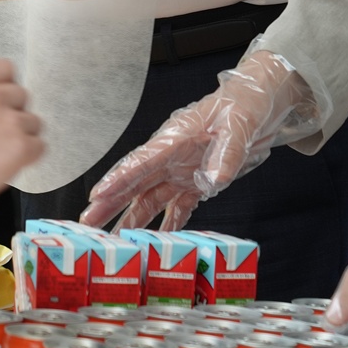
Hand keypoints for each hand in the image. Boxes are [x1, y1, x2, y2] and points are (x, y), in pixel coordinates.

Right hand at [0, 52, 42, 208]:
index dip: (2, 85)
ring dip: (21, 133)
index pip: (6, 68)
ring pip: (33, 121)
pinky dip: (28, 154)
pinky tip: (11, 161)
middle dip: (11, 109)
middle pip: (21, 95)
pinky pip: (39, 146)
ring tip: (1, 148)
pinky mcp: (19, 146)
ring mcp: (8, 120)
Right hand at [81, 49, 318, 229]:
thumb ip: (225, 154)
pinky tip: (158, 242)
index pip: (140, 162)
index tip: (96, 196)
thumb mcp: (237, 126)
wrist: (259, 105)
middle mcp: (171, 157)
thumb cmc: (244, 105)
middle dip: (111, 203)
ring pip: (150, 199)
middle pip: (135, 184)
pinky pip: (178, 208)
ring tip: (116, 240)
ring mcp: (181, 171)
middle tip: (88, 223)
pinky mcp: (197, 182)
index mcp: (174, 139)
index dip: (117, 180)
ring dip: (134, 219)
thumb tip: (212, 181)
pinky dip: (169, 225)